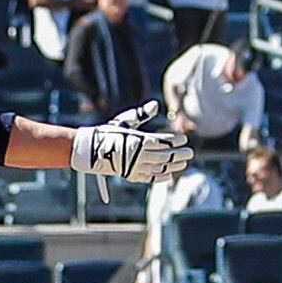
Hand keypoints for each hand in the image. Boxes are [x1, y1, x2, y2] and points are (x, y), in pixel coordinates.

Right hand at [71, 102, 191, 184]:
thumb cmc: (109, 133)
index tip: (184, 138)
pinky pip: (151, 178)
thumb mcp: (125, 121)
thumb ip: (141, 114)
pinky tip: (170, 174)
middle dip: (179, 154)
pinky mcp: (132, 176)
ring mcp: (135, 167)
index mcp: (138, 140)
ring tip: (183, 162)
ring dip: (174, 165)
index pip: (164, 141)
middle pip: (166, 155)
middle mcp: (139, 155)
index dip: (176, 140)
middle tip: (190, 152)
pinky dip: (162, 176)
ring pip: (161, 167)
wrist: (91, 151)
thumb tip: (155, 104)